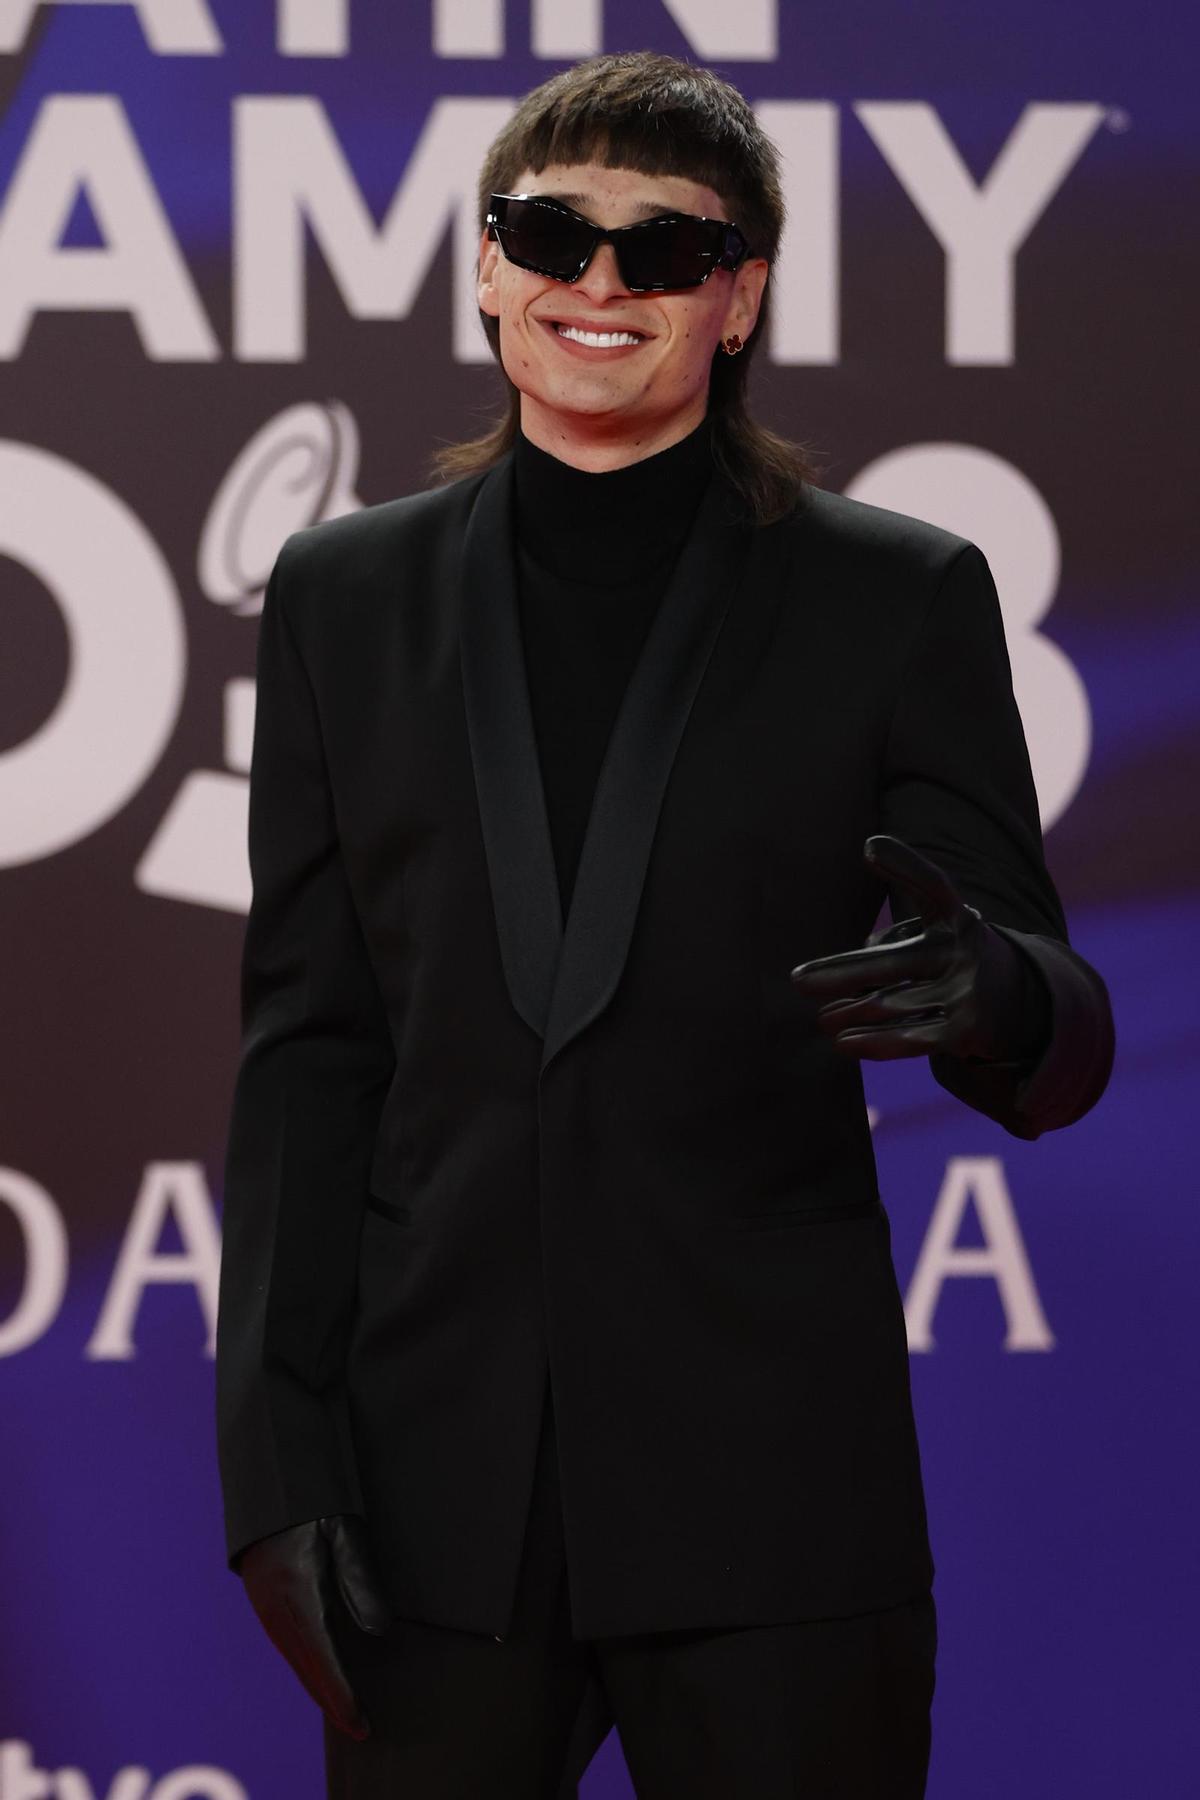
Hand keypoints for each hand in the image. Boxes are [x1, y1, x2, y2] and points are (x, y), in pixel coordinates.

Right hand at [237, 1512, 391, 1739]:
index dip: (343, 1695)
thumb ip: (361, 1579)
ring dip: (317, 1685)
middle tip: (358, 1727)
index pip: (324, 1658)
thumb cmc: (315, 1498)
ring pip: (294, 1658)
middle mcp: (276, 1605)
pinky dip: (304, 1665)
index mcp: (298, 1592)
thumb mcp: (346, 1530)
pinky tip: (317, 1671)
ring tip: (341, 1708)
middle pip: (307, 1667)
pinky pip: (286, 1643)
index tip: (361, 1723)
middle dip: (332, 1701)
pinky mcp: (263, 1595)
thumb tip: (379, 1630)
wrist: (269, 1477)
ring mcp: (265, 1602)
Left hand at [789, 834, 1038, 1063]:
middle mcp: (963, 949)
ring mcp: (966, 990)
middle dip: (840, 973)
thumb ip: (894, 940)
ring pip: (889, 1004)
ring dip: (847, 1013)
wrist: (1021, 1003)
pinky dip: (870, 1042)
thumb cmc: (953, 959)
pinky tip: (842, 1042)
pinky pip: (907, 1038)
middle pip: (891, 961)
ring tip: (823, 1019)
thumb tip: (851, 972)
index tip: (870, 848)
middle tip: (798, 981)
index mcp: (955, 917)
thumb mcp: (936, 934)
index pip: (932, 885)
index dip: (905, 865)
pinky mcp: (965, 1030)